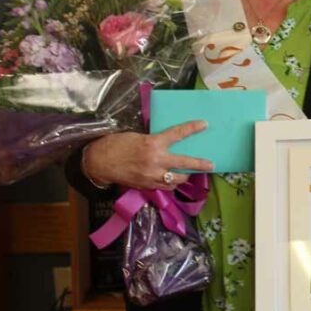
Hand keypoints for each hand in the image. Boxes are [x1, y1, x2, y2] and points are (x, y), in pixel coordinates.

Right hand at [82, 121, 211, 189]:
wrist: (99, 162)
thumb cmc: (116, 144)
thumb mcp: (137, 136)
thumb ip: (153, 141)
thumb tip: (165, 143)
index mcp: (152, 143)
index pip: (177, 134)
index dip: (192, 129)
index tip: (204, 124)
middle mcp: (155, 161)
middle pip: (184, 164)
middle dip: (199, 165)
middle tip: (211, 165)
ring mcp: (152, 176)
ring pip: (176, 179)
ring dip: (184, 176)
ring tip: (190, 173)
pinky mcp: (147, 186)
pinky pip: (165, 186)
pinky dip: (170, 183)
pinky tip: (172, 179)